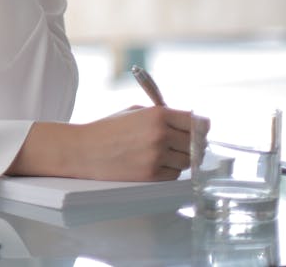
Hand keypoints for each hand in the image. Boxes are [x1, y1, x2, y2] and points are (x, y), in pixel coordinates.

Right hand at [73, 106, 193, 180]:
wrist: (85, 149)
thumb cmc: (108, 129)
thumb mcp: (136, 111)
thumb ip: (163, 115)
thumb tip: (191, 122)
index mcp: (158, 115)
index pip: (197, 122)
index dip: (200, 127)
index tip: (200, 130)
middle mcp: (160, 135)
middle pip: (196, 143)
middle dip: (192, 143)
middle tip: (183, 143)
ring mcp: (156, 156)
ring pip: (187, 161)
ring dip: (180, 158)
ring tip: (163, 153)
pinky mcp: (151, 174)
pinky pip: (174, 175)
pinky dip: (169, 170)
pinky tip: (154, 163)